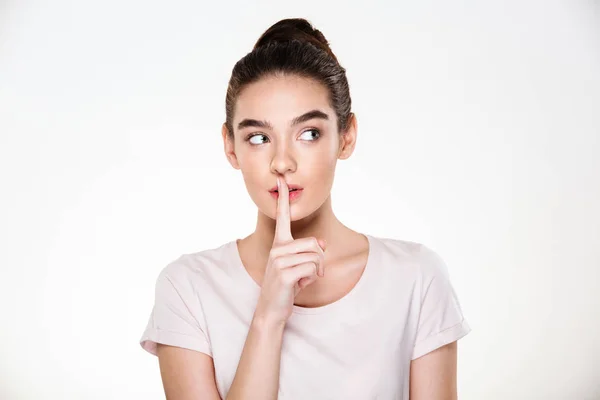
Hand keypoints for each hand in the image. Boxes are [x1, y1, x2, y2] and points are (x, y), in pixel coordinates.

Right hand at [253, 177, 325, 325]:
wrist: (272, 310)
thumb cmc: (287, 287)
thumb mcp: (300, 266)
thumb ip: (310, 251)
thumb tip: (323, 243)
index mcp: (279, 243)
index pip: (282, 216)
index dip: (284, 198)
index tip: (282, 180)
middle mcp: (277, 248)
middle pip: (315, 243)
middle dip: (320, 259)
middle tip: (312, 272)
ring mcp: (278, 260)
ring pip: (316, 255)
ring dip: (317, 270)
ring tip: (304, 279)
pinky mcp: (284, 272)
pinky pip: (312, 267)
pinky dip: (313, 277)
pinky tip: (301, 284)